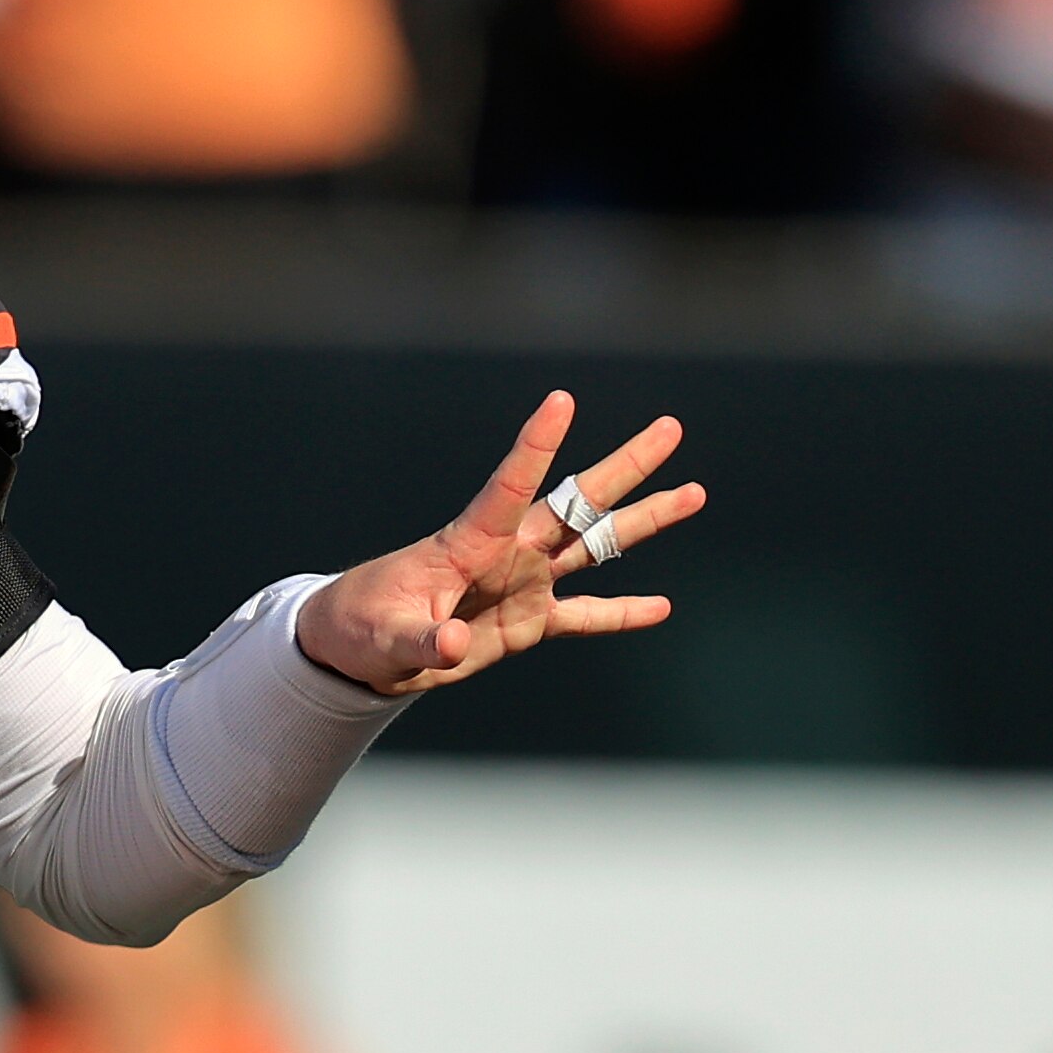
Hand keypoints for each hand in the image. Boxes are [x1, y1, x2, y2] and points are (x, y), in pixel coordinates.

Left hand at [297, 391, 702, 696]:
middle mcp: (505, 552)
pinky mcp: (529, 620)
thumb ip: (423, 641)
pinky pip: (586, 615)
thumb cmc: (360, 630)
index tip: (561, 399)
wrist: (358, 652)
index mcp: (467, 543)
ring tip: (694, 492)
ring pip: (594, 544)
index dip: (535, 445)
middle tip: (671, 427)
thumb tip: (456, 645)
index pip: (508, 485)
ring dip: (642, 519)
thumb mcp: (384, 639)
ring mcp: (522, 582)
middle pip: (575, 501)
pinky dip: (622, 613)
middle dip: (625, 465)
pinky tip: (662, 605)